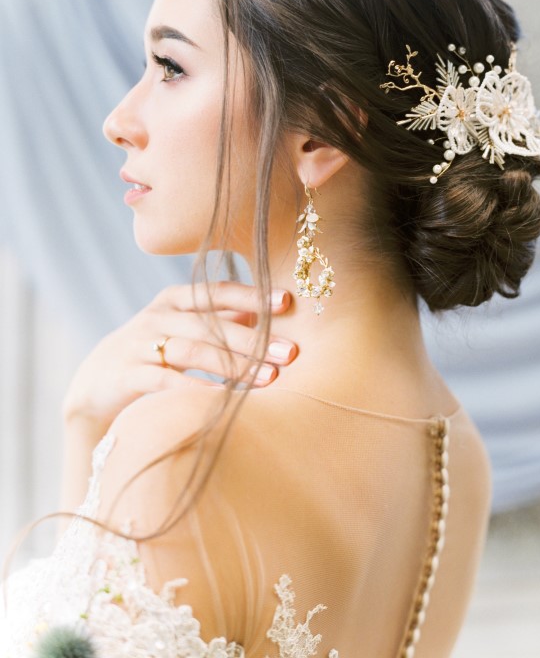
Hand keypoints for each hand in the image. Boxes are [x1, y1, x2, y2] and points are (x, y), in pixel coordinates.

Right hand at [62, 282, 294, 433]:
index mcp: (175, 299)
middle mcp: (158, 316)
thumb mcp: (184, 328)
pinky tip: (223, 400)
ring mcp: (140, 343)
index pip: (218, 292)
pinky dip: (194, 389)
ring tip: (269, 378)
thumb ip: (220, 319)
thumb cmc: (153, 351)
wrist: (96, 382)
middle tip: (290, 352)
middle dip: (254, 339)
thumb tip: (269, 311)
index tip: (287, 302)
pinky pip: (164, 380)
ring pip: (193, 350)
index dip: (252, 296)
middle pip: (211, 324)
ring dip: (233, 364)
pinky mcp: (127, 373)